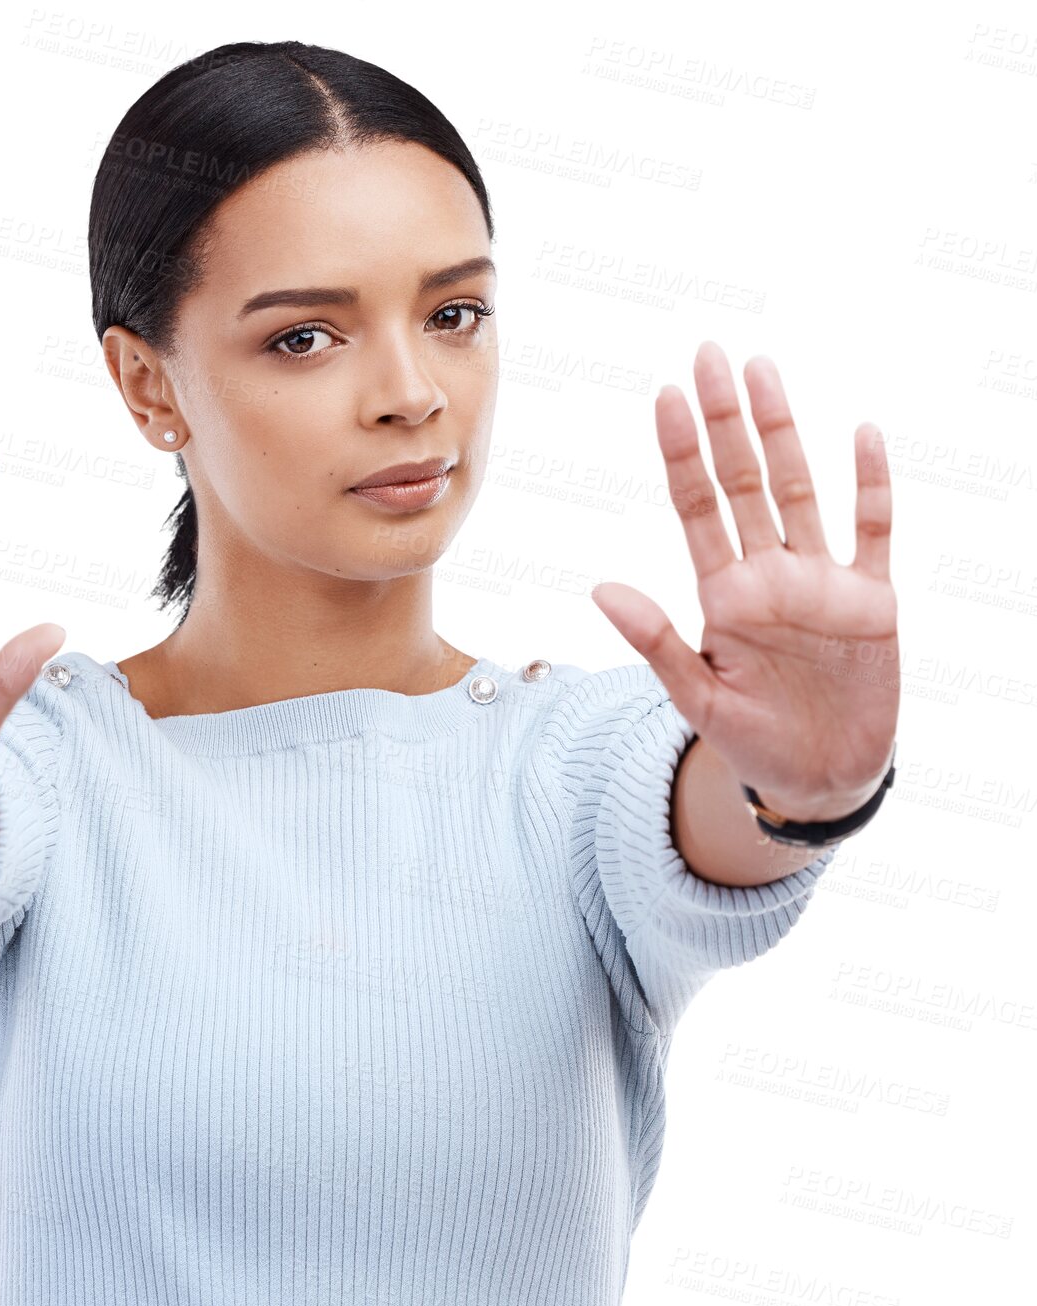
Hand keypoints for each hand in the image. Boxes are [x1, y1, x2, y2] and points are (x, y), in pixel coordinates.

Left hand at [590, 341, 899, 821]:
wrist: (819, 779)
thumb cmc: (752, 740)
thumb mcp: (697, 697)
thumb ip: (656, 640)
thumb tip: (600, 587)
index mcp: (724, 595)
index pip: (697, 507)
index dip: (682, 453)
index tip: (665, 396)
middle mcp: (770, 575)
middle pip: (744, 482)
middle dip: (725, 421)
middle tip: (709, 356)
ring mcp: (822, 582)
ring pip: (800, 490)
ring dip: (784, 432)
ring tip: (763, 372)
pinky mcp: (872, 601)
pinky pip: (874, 532)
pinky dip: (871, 486)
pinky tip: (861, 435)